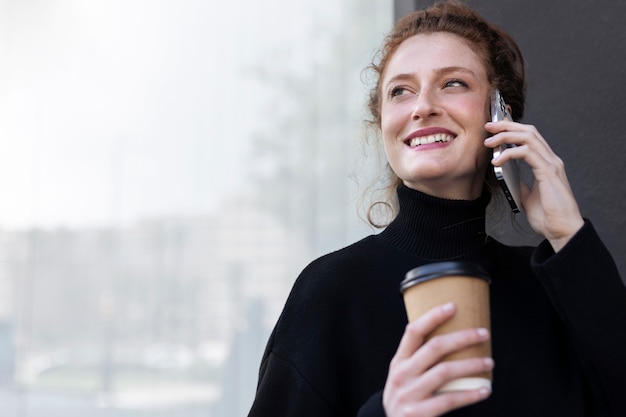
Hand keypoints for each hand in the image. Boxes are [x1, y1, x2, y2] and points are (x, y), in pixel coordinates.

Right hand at [383, 303, 492, 416]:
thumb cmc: (404, 398)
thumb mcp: (402, 376)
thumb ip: (417, 360)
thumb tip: (451, 338)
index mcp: (398, 361)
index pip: (413, 332)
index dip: (433, 317)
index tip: (453, 306)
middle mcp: (402, 375)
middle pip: (434, 347)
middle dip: (462, 337)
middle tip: (483, 333)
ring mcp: (410, 394)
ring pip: (445, 371)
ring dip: (471, 364)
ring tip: (489, 362)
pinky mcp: (420, 413)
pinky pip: (450, 400)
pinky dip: (470, 395)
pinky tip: (484, 390)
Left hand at [484, 120, 583, 250]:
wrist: (561, 231)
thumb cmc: (548, 216)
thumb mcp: (527, 196)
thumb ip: (520, 183)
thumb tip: (507, 176)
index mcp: (546, 163)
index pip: (530, 137)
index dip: (512, 128)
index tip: (494, 128)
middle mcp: (551, 160)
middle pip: (529, 131)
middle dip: (506, 125)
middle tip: (488, 127)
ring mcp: (551, 164)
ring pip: (528, 137)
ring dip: (506, 136)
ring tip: (489, 142)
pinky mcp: (548, 172)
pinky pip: (527, 153)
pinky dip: (509, 153)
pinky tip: (497, 161)